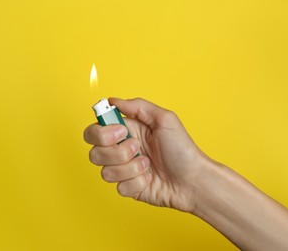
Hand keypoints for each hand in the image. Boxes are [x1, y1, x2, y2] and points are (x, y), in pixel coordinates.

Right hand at [84, 97, 208, 212]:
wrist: (193, 180)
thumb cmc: (182, 149)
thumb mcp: (165, 119)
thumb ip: (137, 106)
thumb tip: (112, 100)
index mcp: (127, 131)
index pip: (95, 129)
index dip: (101, 132)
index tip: (122, 132)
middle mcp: (121, 150)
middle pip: (94, 152)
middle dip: (116, 152)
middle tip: (137, 148)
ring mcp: (124, 170)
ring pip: (105, 172)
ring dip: (131, 168)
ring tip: (148, 164)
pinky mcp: (128, 188)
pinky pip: (119, 187)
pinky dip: (137, 182)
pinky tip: (150, 178)